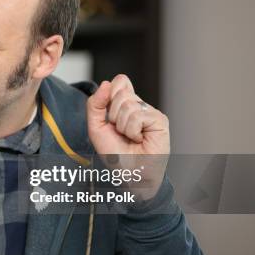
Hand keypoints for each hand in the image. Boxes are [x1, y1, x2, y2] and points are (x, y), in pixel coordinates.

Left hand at [86, 74, 169, 199]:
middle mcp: (139, 106)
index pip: (119, 81)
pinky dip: (132, 131)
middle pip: (121, 92)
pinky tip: (140, 139)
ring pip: (127, 105)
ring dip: (122, 126)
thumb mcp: (96, 127)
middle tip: (120, 131)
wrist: (129, 173)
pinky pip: (138, 116)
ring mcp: (150, 112)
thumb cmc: (114, 153)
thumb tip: (106, 84)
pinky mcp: (160, 120)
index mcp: (125, 105)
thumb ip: (95, 104)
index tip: (109, 116)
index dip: (109, 94)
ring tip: (130, 137)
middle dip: (113, 115)